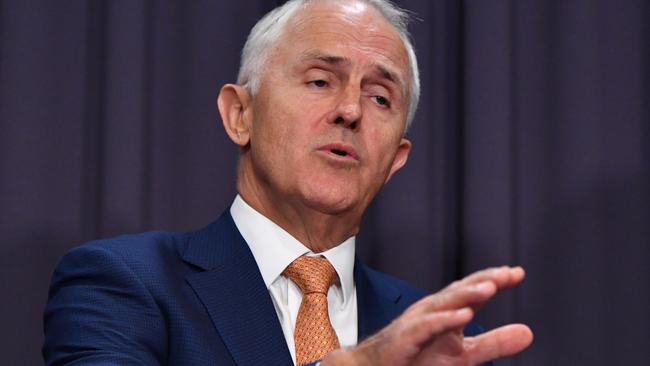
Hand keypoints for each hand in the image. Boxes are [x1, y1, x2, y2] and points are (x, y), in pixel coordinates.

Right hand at [321, 266, 532, 365]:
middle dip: (483, 280)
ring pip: (445, 303)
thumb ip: (494, 343)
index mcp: (447, 310)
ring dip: (467, 294)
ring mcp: (418, 321)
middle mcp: (433, 310)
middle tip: (507, 274)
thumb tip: (529, 332)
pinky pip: (427, 326)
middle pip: (460, 290)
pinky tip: (463, 316)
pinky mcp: (406, 336)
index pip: (472, 290)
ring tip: (490, 287)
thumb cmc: (418, 358)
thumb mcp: (464, 354)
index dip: (493, 280)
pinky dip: (445, 319)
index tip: (517, 273)